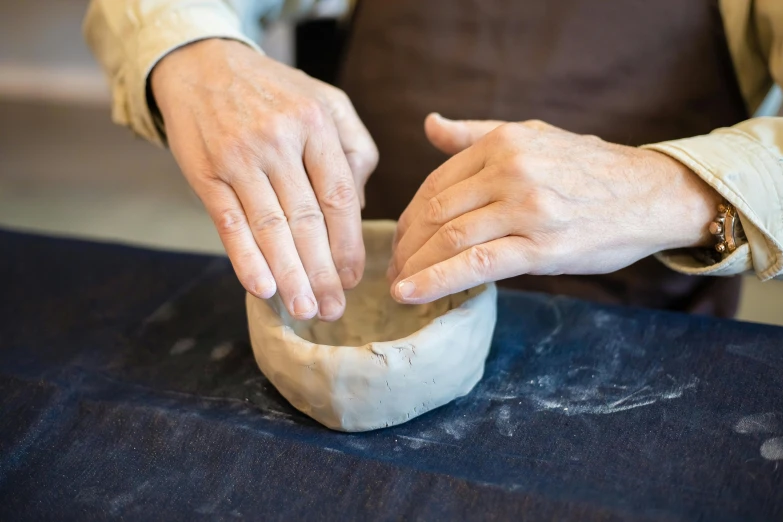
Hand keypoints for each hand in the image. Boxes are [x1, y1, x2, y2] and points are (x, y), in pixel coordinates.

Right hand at [151, 39, 377, 320]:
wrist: (203, 64)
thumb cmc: (276, 93)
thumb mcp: (327, 102)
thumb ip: (355, 149)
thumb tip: (359, 208)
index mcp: (317, 123)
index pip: (339, 196)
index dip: (348, 244)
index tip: (353, 278)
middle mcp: (279, 140)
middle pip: (308, 219)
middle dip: (322, 271)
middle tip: (333, 310)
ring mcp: (240, 157)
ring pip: (271, 227)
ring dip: (290, 276)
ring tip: (305, 310)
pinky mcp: (207, 173)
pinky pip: (230, 223)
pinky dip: (246, 259)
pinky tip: (262, 289)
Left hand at [388, 114, 720, 303]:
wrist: (651, 194)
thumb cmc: (589, 168)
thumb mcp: (533, 135)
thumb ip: (475, 134)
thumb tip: (429, 124)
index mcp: (503, 143)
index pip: (436, 183)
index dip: (410, 217)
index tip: (400, 241)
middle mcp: (511, 170)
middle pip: (436, 211)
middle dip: (406, 245)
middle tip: (392, 269)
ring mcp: (526, 208)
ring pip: (450, 238)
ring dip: (414, 266)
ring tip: (398, 286)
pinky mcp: (542, 246)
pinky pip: (478, 265)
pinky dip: (437, 280)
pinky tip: (411, 294)